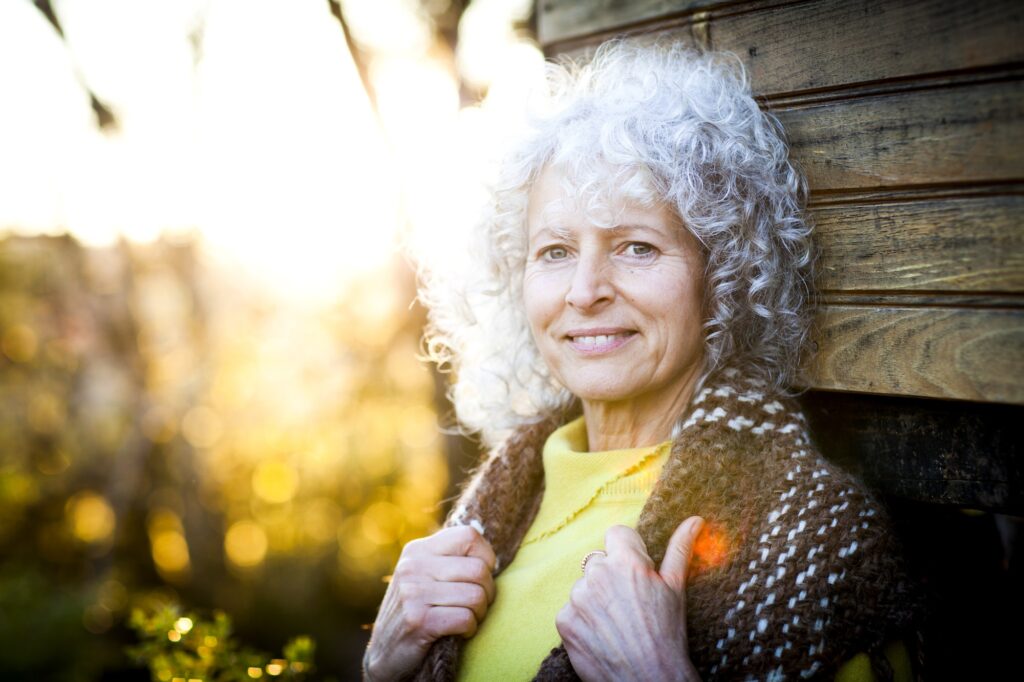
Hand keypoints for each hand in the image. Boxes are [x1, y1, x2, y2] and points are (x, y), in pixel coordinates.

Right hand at [363, 525, 495, 680]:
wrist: (384, 653)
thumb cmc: (415, 610)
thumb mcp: (423, 575)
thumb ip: (448, 559)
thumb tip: (489, 552)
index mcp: (417, 550)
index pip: (469, 536)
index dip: (486, 557)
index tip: (478, 577)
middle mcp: (413, 567)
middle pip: (478, 569)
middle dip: (487, 592)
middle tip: (476, 605)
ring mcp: (413, 593)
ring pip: (476, 596)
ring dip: (480, 613)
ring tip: (467, 618)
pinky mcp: (418, 621)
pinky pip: (465, 618)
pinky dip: (470, 629)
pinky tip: (459, 632)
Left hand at [556, 517, 704, 681]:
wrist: (650, 680)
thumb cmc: (668, 634)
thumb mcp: (676, 588)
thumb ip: (680, 548)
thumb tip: (695, 519)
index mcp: (626, 561)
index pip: (617, 534)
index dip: (628, 552)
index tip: (636, 573)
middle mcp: (598, 573)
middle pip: (599, 561)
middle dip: (611, 577)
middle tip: (630, 605)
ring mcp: (578, 597)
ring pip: (584, 587)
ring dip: (595, 599)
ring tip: (617, 623)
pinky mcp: (565, 621)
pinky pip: (570, 610)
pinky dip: (582, 621)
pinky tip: (602, 635)